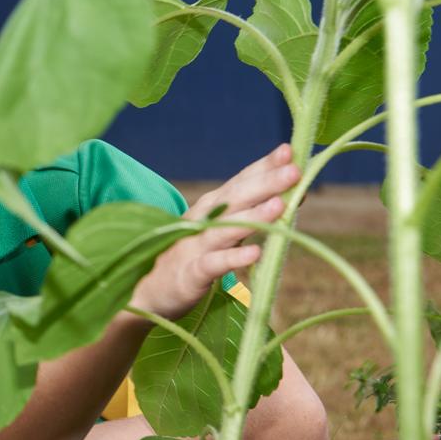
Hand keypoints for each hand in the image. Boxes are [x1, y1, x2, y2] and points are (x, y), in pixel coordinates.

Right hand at [132, 143, 299, 319]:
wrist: (147, 288)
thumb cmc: (191, 255)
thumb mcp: (220, 230)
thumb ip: (250, 214)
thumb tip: (289, 196)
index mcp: (212, 207)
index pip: (241, 181)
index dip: (263, 166)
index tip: (289, 151)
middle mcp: (203, 219)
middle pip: (235, 198)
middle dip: (265, 183)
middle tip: (294, 171)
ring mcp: (194, 245)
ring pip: (226, 228)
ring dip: (253, 216)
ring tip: (279, 205)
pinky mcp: (190, 273)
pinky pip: (213, 263)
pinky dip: (233, 257)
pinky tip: (255, 253)